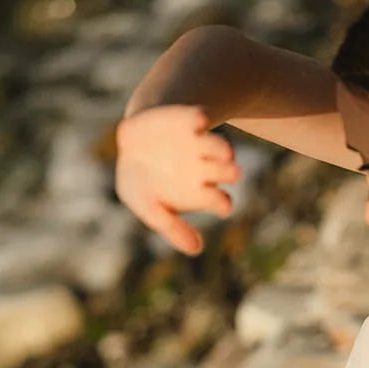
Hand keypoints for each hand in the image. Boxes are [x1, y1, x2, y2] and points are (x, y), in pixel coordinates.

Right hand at [115, 105, 240, 254]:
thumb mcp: (147, 207)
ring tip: (226, 152)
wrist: (134, 141)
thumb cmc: (143, 182)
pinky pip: (198, 118)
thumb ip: (170, 228)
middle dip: (228, 172)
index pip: (219, 201)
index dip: (222, 203)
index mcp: (200, 192)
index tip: (222, 205)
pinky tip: (200, 122)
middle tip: (234, 173)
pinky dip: (200, 119)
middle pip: (225, 172)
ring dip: (221, 149)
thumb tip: (196, 250)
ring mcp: (198, 143)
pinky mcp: (188, 119)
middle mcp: (206, 168)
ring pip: (218, 146)